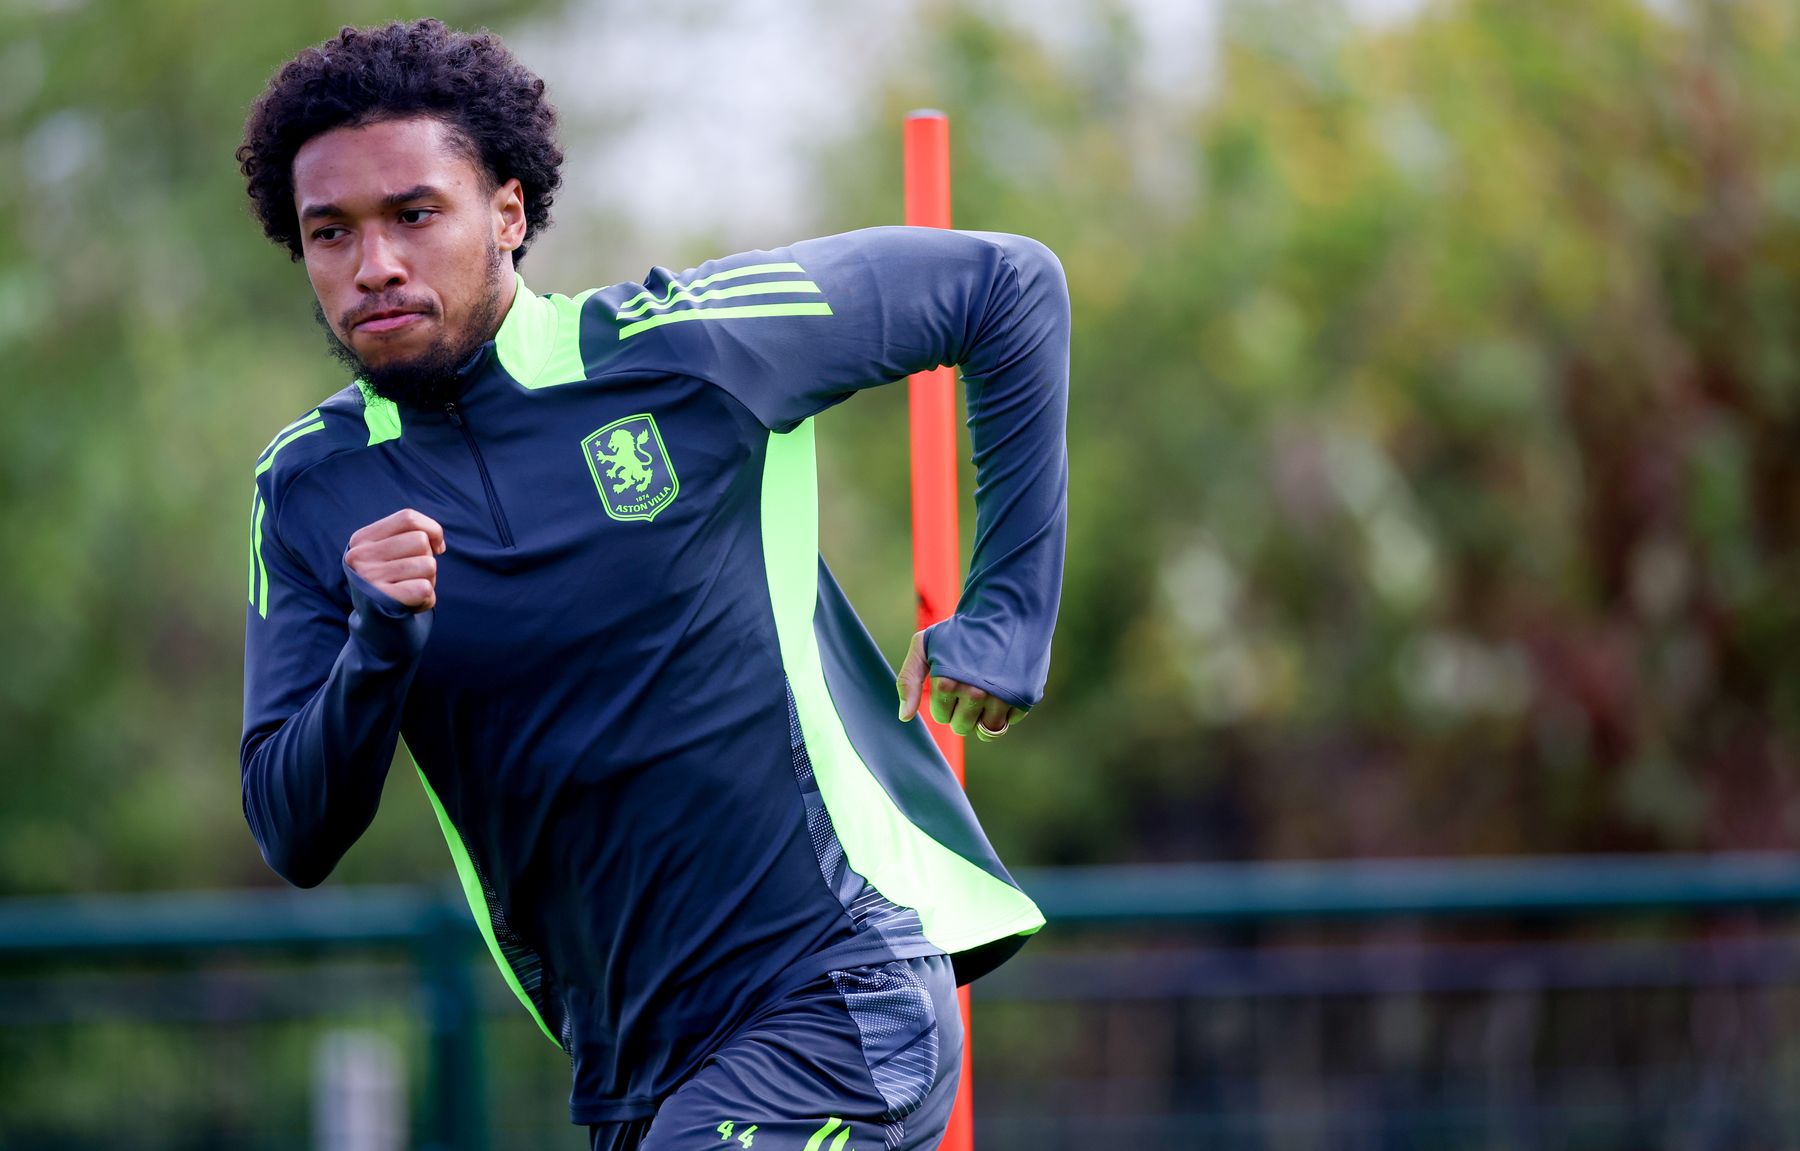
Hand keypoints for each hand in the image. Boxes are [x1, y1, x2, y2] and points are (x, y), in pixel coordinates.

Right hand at [345, 509, 445, 610]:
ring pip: (427, 564)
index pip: (408, 518)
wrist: (376, 625)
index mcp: (361, 539)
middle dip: (428, 558)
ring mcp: (370, 579)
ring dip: (429, 579)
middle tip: (413, 575)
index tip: (435, 546)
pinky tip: (412, 604)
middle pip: (420, 540)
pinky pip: (425, 588)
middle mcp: (360, 557)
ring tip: (411, 589)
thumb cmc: (391, 582)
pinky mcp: (383, 600)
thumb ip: (411, 536)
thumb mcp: (389, 553)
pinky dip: (427, 599)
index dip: (432, 529)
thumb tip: (438, 544)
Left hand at [896, 630, 1028, 741]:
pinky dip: (1007, 709)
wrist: (1007, 610)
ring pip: (987, 730)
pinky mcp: (1025, 697)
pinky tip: (1005, 683)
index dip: (946, 700)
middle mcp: (974, 693)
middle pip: (962, 727)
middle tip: (971, 682)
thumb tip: (905, 717)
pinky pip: (1010, 721)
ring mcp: (1002, 697)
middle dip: (963, 710)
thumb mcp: (925, 645)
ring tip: (987, 688)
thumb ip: (908, 680)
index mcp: (947, 683)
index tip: (954, 679)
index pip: (942, 716)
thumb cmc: (962, 630)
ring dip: (985, 714)